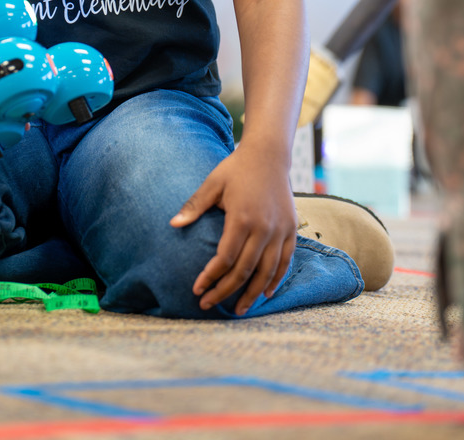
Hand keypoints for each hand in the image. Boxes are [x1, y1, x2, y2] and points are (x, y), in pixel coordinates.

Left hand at [170, 144, 296, 315]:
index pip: (225, 258)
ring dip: (252, 293)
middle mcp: (264, 228)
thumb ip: (194, 206)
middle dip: (225, 291)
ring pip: (267, 272)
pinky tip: (265, 293)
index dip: (210, 277)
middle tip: (209, 305)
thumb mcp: (212, 183)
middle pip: (244, 270)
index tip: (197, 290)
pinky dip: (276, 279)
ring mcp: (280, 230)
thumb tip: (173, 224)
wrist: (269, 154)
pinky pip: (285, 261)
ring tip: (239, 310)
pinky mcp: (291, 229)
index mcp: (242, 218)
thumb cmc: (236, 168)